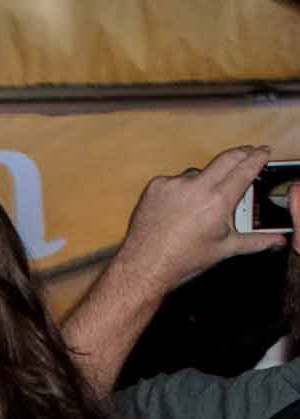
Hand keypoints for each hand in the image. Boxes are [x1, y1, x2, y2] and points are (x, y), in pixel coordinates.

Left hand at [113, 146, 288, 298]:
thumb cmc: (182, 260)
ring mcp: (174, 184)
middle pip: (227, 158)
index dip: (258, 157)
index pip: (246, 168)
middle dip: (241, 154)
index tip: (264, 151)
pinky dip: (179, 191)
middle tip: (247, 154)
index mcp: (217, 201)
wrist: (143, 267)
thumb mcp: (223, 249)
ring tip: (196, 208)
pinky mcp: (156, 186)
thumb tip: (276, 239)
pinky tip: (175, 211)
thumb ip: (255, 241)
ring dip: (203, 183)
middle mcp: (196, 188)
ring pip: (198, 173)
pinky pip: (174, 181)